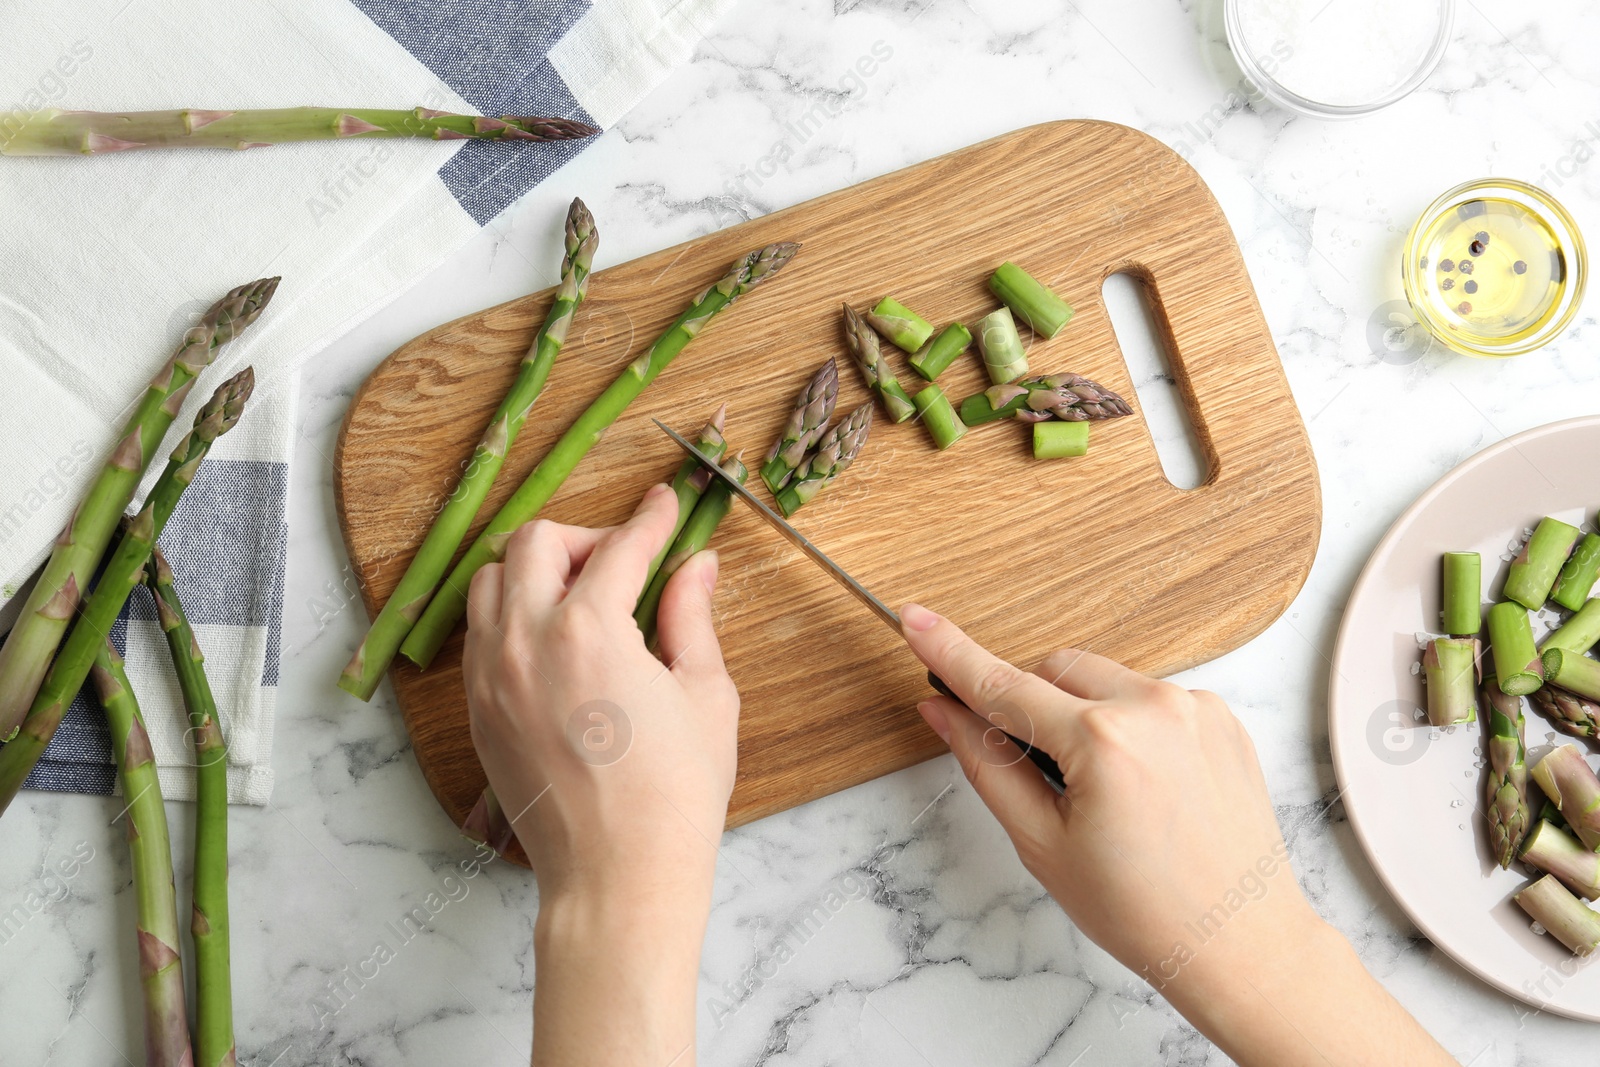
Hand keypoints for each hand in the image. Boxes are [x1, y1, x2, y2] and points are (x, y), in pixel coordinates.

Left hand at [462, 484, 738, 1064]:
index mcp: (589, 631)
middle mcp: (525, 642)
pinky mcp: (477, 711)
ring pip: (492, 580)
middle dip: (585, 537)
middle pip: (536, 543)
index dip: (650, 519)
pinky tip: (555, 640)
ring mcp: (490, 677)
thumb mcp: (705, 695)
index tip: (665, 504)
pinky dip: (512, 614)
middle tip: (625, 561)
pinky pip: (480, 633)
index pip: (619, 548)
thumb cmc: (674, 796)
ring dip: (536, 570)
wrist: (616, 879)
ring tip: (584, 598)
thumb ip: (693, 617)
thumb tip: (696, 565)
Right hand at [899, 603, 1453, 1066]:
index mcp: (1103, 743)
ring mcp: (1195, 708)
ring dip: (1082, 712)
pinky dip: (1129, 724)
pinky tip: (1142, 785)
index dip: (950, 653)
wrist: (1240, 941)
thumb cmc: (1143, 910)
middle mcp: (1154, 708)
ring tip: (1102, 791)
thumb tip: (943, 711)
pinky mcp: (1220, 716)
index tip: (915, 618)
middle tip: (1038, 772)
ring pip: (1103, 678)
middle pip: (1054, 668)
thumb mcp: (1042, 844)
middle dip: (1031, 704)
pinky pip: (1149, 696)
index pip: (1004, 685)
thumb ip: (986, 764)